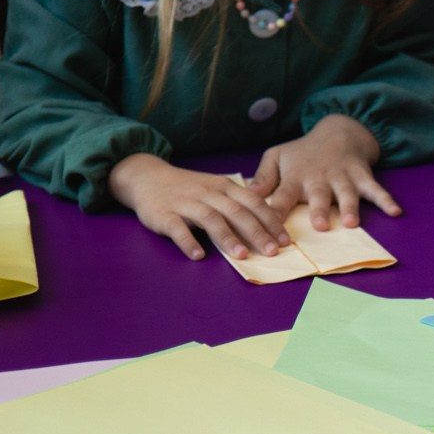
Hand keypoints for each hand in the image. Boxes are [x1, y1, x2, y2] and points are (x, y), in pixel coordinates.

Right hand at [109, 153, 290, 260]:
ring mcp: (186, 203)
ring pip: (210, 219)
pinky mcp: (164, 214)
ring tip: (241, 256)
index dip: (271, 220)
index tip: (286, 240)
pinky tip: (198, 255)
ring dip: (227, 238)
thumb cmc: (189, 188)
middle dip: (256, 232)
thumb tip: (270, 225)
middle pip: (236, 212)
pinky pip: (177, 228)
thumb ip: (239, 203)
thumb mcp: (217, 188)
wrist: (147, 177)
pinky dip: (188, 241)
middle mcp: (208, 193)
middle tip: (272, 252)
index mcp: (224, 187)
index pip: (253, 202)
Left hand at [251, 114, 397, 231]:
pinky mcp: (362, 176)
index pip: (282, 196)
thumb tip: (246, 195)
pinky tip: (395, 212)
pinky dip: (386, 200)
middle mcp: (319, 178)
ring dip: (350, 207)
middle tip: (319, 226)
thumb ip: (262, 177)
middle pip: (318, 195)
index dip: (276, 213)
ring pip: (347, 193)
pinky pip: (376, 189)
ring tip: (351, 222)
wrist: (338, 131)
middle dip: (319, 209)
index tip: (270, 231)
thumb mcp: (277, 156)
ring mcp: (343, 177)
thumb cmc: (303, 152)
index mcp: (295, 177)